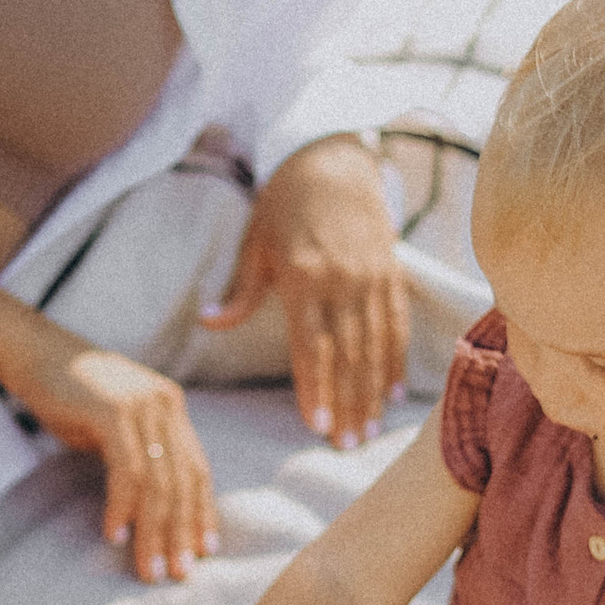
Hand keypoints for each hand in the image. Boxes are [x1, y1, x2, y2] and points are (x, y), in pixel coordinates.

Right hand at [8, 331, 218, 583]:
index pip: (198, 468)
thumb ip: (138, 452)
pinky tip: (116, 534)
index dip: (201, 511)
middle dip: (180, 532)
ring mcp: (142, 406)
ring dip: (153, 531)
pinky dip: (122, 508)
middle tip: (176, 573)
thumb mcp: (114, 424)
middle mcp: (165, 404)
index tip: (203, 549)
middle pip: (183, 481)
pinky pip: (128, 472)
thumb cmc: (67, 394)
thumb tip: (151, 505)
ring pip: (158, 483)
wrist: (31, 351)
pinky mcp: (114, 412)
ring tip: (147, 567)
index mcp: (171, 407)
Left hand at [205, 138, 406, 448]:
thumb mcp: (255, 242)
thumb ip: (240, 291)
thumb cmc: (283, 203)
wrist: (333, 158)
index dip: (315, 388)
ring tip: (368, 430)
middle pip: (347, 355)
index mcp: (304, 276)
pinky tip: (392, 394)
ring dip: (372, 392)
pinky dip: (395, 361)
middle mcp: (342, 281)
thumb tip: (209, 323)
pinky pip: (396, 325)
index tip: (316, 425)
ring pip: (374, 346)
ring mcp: (372, 277)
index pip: (311, 346)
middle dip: (347, 404)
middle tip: (346, 446)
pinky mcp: (391, 272)